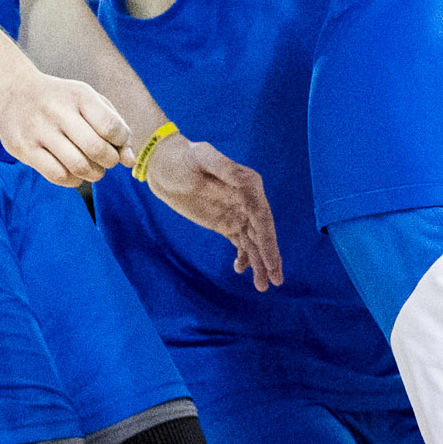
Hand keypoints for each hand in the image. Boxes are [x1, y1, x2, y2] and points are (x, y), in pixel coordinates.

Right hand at [0, 68, 128, 186]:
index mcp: (79, 96)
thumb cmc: (61, 100)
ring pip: (77, 165)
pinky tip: (74, 174)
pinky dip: (73, 180)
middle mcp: (57, 111)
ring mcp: (38, 130)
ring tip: (94, 170)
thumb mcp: (89, 101)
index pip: (111, 127)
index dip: (122, 142)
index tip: (117, 144)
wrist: (12, 92)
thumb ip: (115, 126)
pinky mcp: (24, 149)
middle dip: (110, 161)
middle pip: (96, 149)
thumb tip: (130, 161)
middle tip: (107, 161)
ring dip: (93, 174)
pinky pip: (57, 175)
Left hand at [143, 134, 284, 290]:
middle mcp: (249, 200)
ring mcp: (238, 214)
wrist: (167, 165)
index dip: (268, 239)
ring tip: (262, 286)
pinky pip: (241, 244)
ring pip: (254, 242)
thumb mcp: (203, 157)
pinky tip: (241, 270)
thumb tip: (248, 181)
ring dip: (260, 263)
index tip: (270, 260)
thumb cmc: (184, 157)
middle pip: (263, 232)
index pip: (262, 215)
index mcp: (249, 184)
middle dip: (270, 256)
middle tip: (275, 279)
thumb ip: (225, 167)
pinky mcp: (226, 224)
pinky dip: (244, 258)